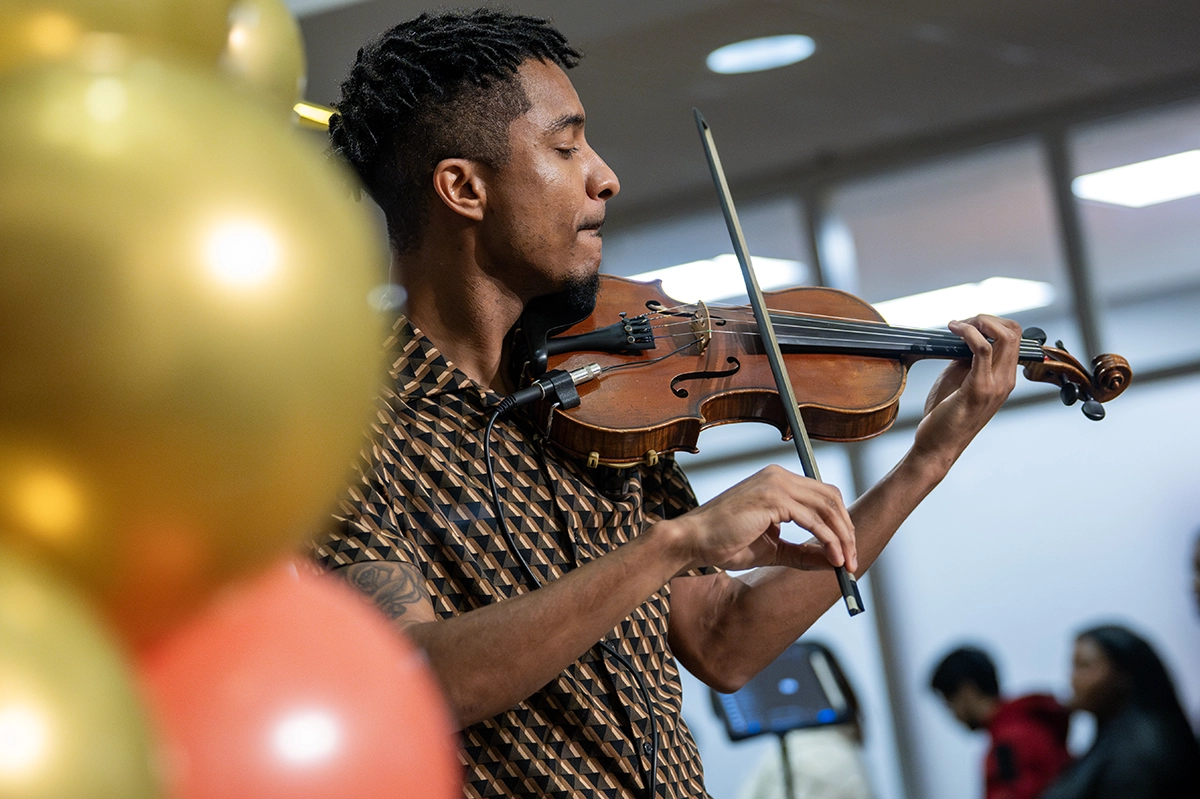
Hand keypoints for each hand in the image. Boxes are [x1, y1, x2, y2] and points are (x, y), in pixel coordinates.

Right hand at [667, 465, 855, 573]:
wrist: (693, 542)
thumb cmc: (725, 543)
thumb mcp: (773, 549)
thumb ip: (802, 552)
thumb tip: (835, 560)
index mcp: (777, 482)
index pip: (823, 496)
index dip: (840, 523)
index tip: (847, 552)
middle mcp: (779, 476)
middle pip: (831, 497)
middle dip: (847, 531)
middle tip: (852, 561)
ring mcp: (775, 484)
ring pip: (826, 507)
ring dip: (842, 537)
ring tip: (846, 564)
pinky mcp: (772, 498)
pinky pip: (812, 519)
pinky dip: (828, 540)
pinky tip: (833, 558)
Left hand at [913, 314, 1021, 467]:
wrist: (937, 446)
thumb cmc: (944, 416)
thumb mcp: (957, 379)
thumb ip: (966, 359)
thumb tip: (964, 337)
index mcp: (1003, 378)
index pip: (1015, 337)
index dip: (993, 322)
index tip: (967, 324)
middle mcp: (1005, 381)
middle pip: (1014, 332)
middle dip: (986, 318)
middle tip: (961, 324)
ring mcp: (995, 385)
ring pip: (1005, 336)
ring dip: (978, 322)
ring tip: (956, 325)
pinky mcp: (978, 389)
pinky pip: (982, 350)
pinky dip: (969, 334)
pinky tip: (954, 331)